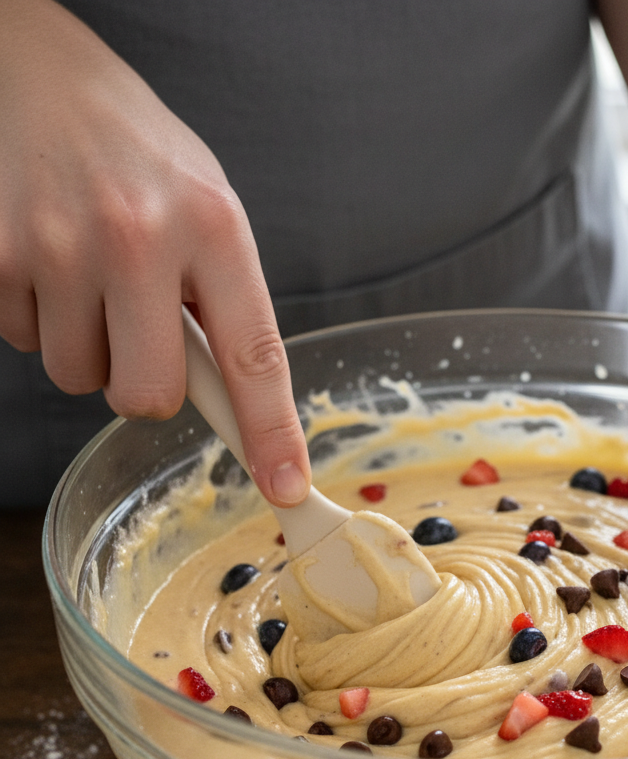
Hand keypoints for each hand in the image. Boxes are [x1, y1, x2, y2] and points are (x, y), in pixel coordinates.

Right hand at [0, 0, 310, 505]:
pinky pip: (23, 344)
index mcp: (213, 229)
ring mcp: (59, 247)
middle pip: (146, 396)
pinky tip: (56, 268)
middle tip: (143, 332)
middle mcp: (137, 238)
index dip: (271, 433)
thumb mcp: (215, 220)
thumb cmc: (151, 165)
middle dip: (148, 386)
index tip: (285, 487)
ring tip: (97, 282)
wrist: (53, 85)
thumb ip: (227, 310)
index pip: (253, 357)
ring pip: (79, 378)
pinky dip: (43, 322)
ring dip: (91, 349)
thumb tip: (237, 412)